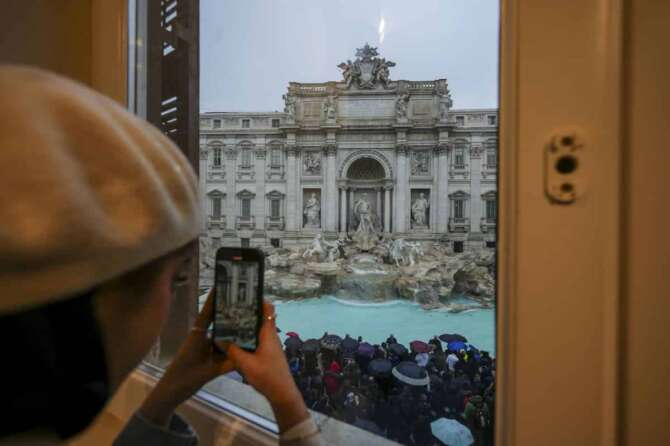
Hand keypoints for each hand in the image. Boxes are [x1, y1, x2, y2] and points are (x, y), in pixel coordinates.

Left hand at [139, 288, 233, 425]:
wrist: (171, 393)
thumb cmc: (184, 378)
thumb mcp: (208, 372)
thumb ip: (226, 364)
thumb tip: (246, 355)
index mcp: (197, 336)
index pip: (207, 314)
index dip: (214, 300)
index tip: (222, 286)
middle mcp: (201, 338)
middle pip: (216, 322)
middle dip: (229, 313)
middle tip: (245, 304)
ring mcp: (203, 347)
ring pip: (220, 335)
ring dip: (232, 331)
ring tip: (249, 324)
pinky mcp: (206, 356)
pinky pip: (220, 347)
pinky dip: (230, 346)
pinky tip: (243, 345)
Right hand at [226, 301, 308, 431]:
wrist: (282, 393)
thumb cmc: (267, 376)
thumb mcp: (245, 364)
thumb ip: (232, 350)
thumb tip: (219, 339)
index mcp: (268, 334)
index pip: (268, 309)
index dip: (259, 299)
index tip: (246, 293)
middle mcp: (270, 336)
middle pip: (260, 318)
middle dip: (247, 311)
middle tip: (231, 306)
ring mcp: (269, 345)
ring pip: (257, 329)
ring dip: (246, 325)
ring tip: (229, 321)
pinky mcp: (267, 354)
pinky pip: (256, 339)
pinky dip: (247, 336)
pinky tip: (235, 340)